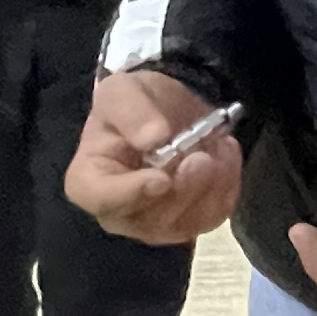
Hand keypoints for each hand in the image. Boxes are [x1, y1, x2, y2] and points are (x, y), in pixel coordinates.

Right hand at [66, 68, 240, 242]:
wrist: (166, 110)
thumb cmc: (133, 105)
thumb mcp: (123, 91)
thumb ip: (131, 111)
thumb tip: (153, 138)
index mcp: (90, 180)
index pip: (101, 199)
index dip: (131, 194)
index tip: (160, 178)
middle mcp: (119, 212)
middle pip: (150, 220)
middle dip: (182, 189)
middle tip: (202, 157)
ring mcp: (155, 224)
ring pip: (186, 223)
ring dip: (210, 185)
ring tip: (218, 146)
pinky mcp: (189, 222)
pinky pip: (212, 216)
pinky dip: (226, 186)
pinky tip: (225, 155)